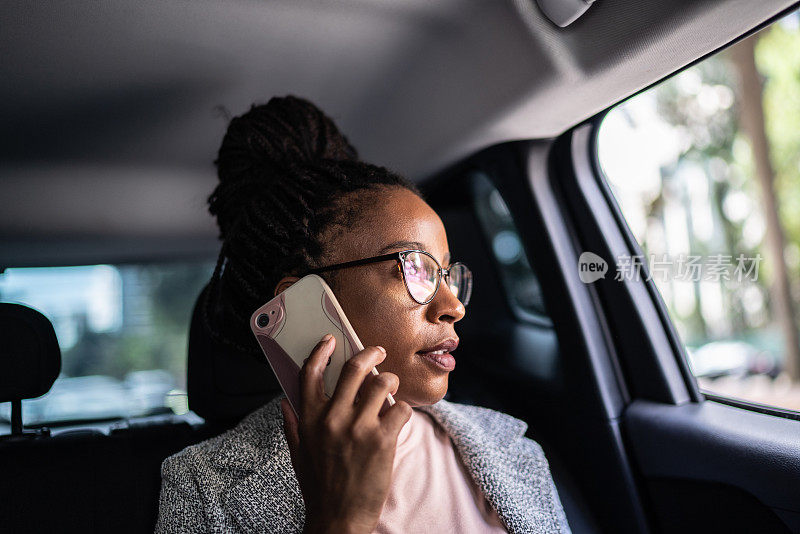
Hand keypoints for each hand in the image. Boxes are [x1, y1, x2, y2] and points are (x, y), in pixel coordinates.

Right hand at [281, 335, 412, 533]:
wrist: (340, 520)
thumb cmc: (320, 487)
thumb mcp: (299, 455)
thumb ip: (293, 426)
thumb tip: (286, 402)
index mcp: (309, 419)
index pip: (311, 373)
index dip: (321, 351)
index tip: (331, 340)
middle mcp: (332, 418)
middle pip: (354, 368)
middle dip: (371, 354)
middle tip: (379, 352)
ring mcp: (358, 428)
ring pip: (383, 384)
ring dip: (391, 383)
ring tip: (392, 390)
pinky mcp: (383, 440)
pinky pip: (401, 409)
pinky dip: (403, 411)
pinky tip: (397, 420)